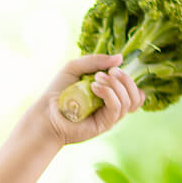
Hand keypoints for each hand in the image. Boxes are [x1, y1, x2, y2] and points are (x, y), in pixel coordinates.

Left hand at [28, 53, 143, 146]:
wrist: (45, 112)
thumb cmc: (58, 91)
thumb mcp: (75, 68)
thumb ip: (96, 61)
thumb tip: (120, 58)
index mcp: (110, 94)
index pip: (133, 90)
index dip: (129, 79)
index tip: (113, 68)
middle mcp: (112, 107)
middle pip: (136, 95)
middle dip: (125, 79)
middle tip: (105, 72)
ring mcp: (109, 117)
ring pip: (129, 101)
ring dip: (115, 85)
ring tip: (95, 80)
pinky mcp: (104, 125)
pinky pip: (116, 108)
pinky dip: (108, 93)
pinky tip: (94, 88)